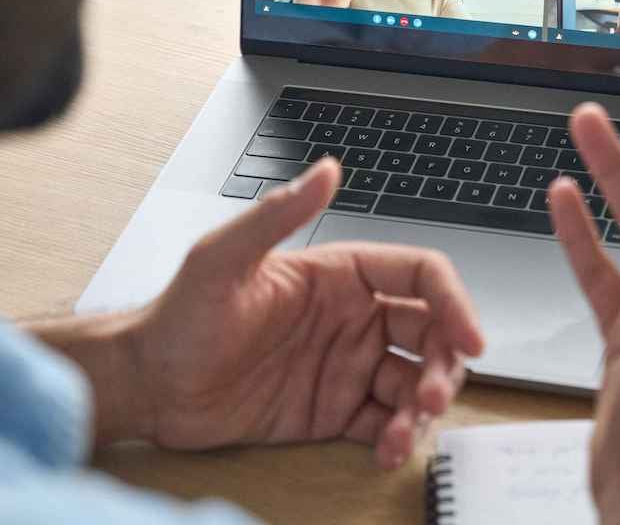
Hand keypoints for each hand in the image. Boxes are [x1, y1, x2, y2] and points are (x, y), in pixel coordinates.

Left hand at [127, 160, 483, 467]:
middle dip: (446, 364)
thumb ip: (278, 214)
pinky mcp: (333, 410)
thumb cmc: (179, 315)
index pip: (419, 275)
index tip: (470, 336)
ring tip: (404, 435)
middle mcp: (353, 318)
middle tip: (433, 397)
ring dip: (425, 408)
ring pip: (415, 382)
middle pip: (431, 332)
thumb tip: (328, 168)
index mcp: (339, 275)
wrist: (149, 385)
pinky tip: (387, 451)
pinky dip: (398, 438)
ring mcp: (346, 365)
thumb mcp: (223, 258)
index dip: (454, 301)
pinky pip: (384, 423)